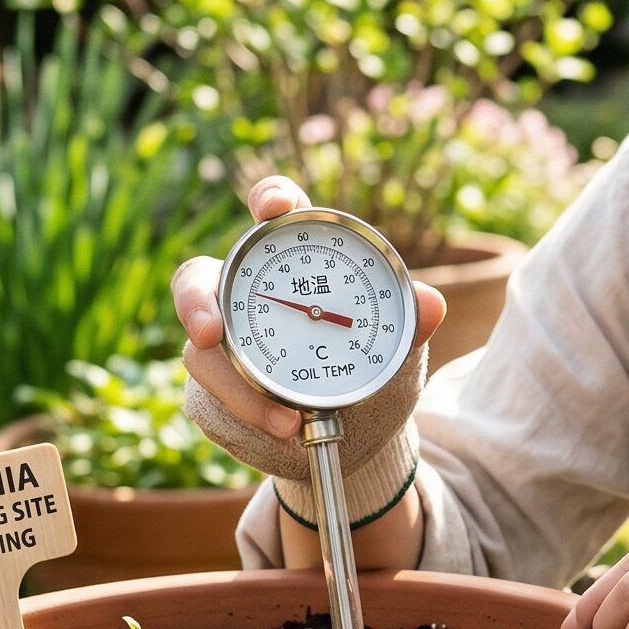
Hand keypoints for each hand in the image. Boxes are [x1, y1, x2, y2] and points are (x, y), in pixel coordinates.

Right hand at [170, 174, 447, 451]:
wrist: (359, 429)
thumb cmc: (371, 367)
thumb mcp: (396, 345)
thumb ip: (409, 321)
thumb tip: (432, 304)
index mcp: (294, 262)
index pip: (274, 214)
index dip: (269, 199)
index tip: (272, 208)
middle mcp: (247, 294)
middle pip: (198, 278)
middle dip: (195, 300)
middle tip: (211, 332)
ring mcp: (223, 341)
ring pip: (202, 351)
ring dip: (238, 387)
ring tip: (286, 419)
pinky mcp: (215, 386)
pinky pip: (212, 396)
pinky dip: (246, 413)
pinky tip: (279, 427)